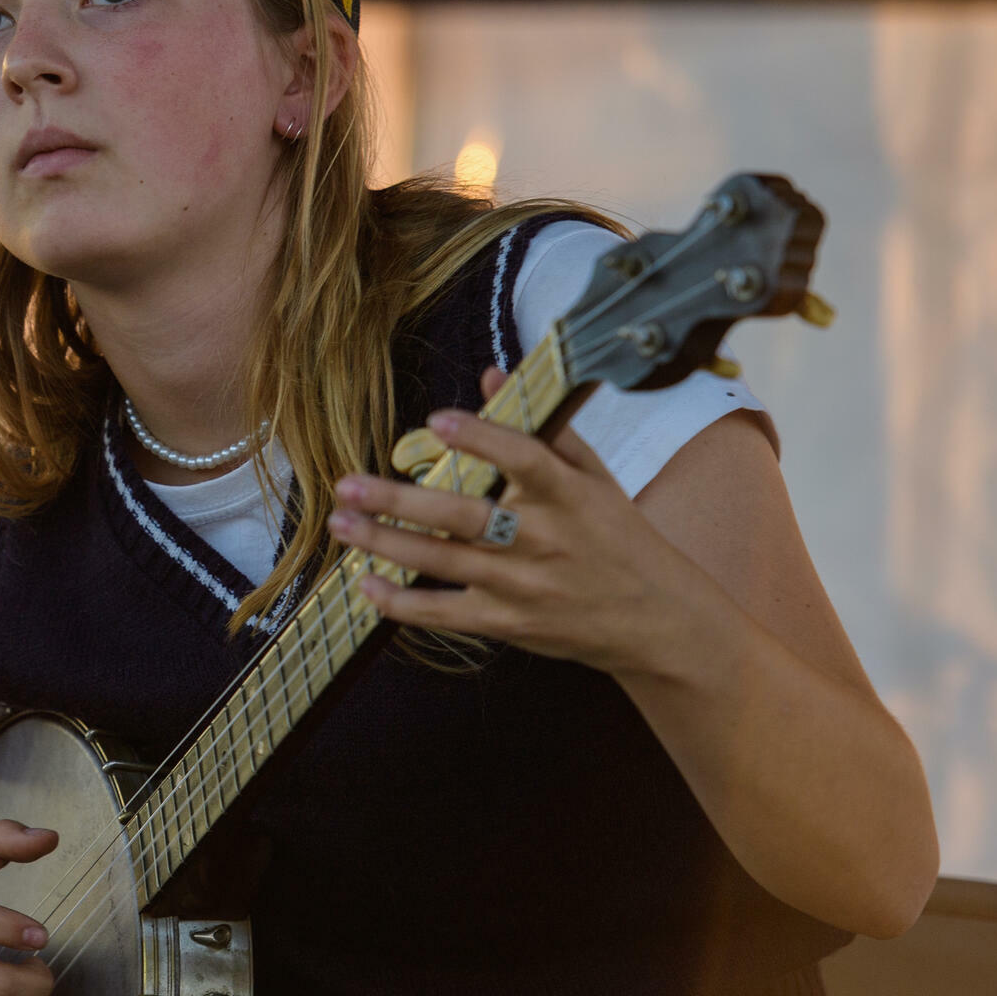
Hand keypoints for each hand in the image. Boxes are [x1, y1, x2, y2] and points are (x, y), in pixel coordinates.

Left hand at [325, 369, 720, 678]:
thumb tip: (490, 372)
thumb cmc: (618, 537)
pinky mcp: (508, 623)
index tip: (436, 421)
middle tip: (347, 485)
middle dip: (399, 502)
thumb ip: (541, 427)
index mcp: (568, 495)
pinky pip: (445, 614)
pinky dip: (402, 603)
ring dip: (385, 543)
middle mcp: (543, 540)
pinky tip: (365, 584)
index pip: (525, 459)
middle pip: (464, 518)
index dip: (482, 439)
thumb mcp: (593, 477)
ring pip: (443, 563)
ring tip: (340, 523)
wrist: (656, 620)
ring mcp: (523, 586)